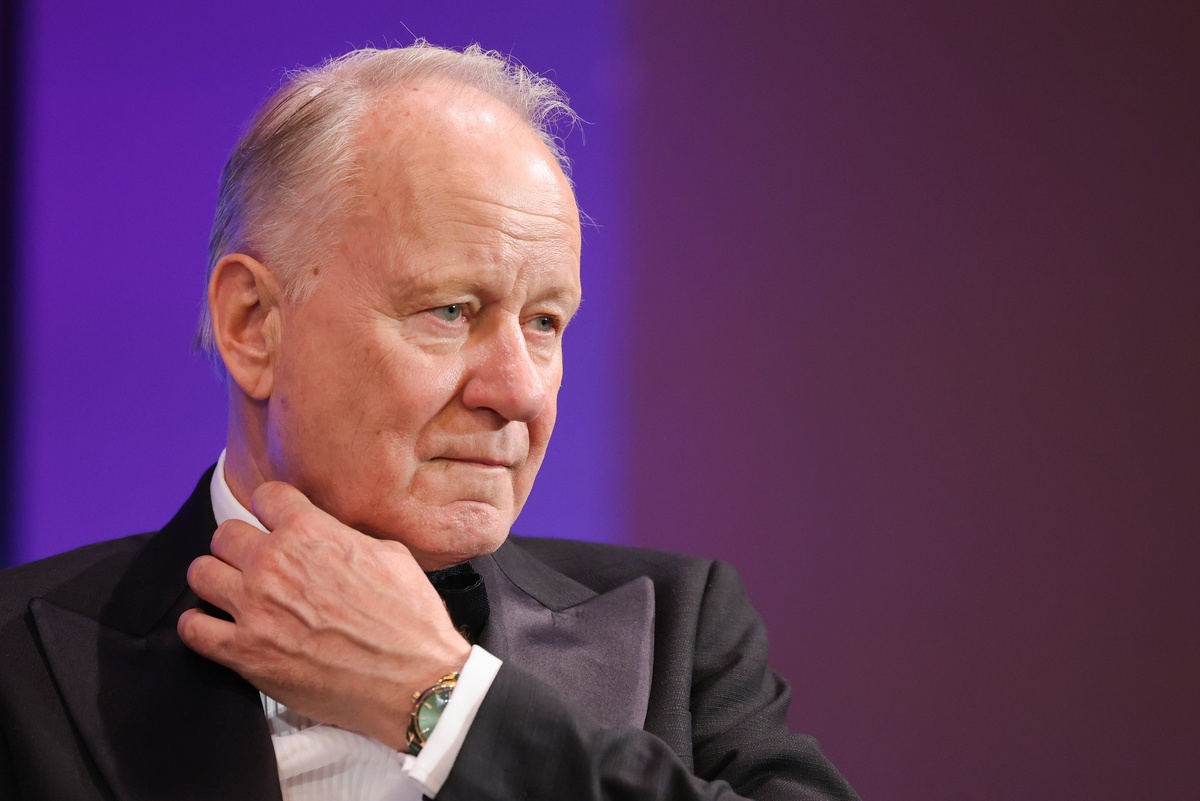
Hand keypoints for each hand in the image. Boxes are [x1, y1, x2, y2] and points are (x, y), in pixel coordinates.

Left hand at [177, 481, 470, 749]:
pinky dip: (200, 626)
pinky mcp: (243, 652)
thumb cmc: (410, 620)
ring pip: (200, 573)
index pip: (265, 496)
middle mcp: (273, 563)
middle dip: (242, 545)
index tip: (277, 523)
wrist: (412, 679)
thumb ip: (347, 539)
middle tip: (258, 563)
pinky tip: (218, 628)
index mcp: (310, 532)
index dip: (273, 510)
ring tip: (235, 593)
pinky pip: (192, 629)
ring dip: (216, 580)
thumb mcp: (391, 554)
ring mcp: (253, 608)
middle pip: (225, 533)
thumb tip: (332, 538)